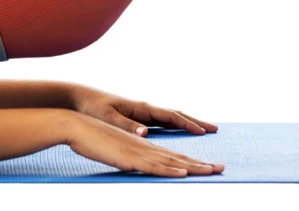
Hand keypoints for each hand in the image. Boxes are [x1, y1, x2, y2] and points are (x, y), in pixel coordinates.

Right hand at [60, 111, 223, 177]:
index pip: (173, 154)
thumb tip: (139, 162)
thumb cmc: (92, 139)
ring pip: (171, 160)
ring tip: (211, 171)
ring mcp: (139, 151)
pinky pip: (152, 165)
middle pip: (178, 156)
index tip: (209, 166)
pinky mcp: (129, 157)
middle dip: (201, 163)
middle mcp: (146, 146)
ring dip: (192, 166)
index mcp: (143, 145)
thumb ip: (129, 156)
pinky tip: (182, 172)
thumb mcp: (115, 149)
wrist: (76, 126)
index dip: (192, 161)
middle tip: (222, 168)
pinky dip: (169, 169)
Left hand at [70, 84, 218, 136]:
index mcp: (141, 108)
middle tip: (215, 129)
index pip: (170, 116)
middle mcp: (145, 109)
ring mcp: (143, 112)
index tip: (203, 131)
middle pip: (176, 115)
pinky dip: (175, 126)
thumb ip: (125, 125)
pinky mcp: (137, 117)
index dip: (188, 124)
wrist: (80, 98)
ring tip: (203, 130)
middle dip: (195, 122)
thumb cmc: (92, 108)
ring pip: (171, 118)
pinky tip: (179, 132)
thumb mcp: (107, 117)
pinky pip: (162, 122)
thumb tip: (145, 133)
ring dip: (187, 123)